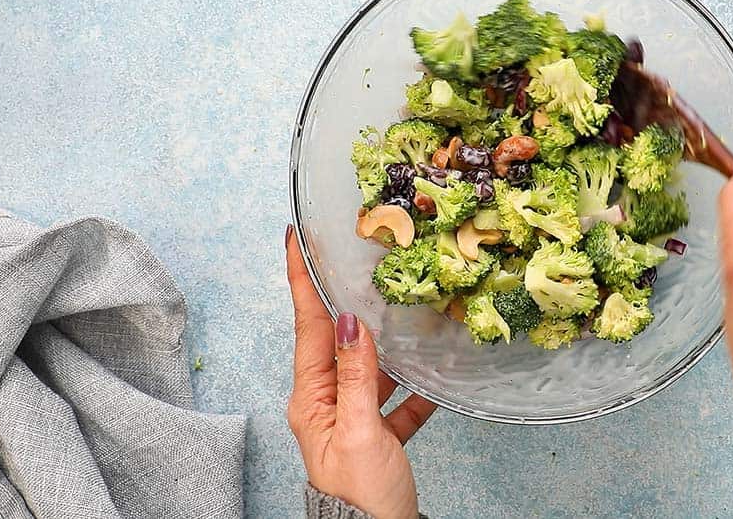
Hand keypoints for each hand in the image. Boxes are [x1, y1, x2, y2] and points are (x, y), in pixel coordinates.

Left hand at [285, 226, 436, 518]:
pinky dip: (416, 384)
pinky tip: (438, 371)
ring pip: (370, 366)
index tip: (295, 240)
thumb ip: (357, 376)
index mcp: (312, 399)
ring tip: (401, 305)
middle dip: (343, 298)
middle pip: (336, 339)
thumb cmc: (361, 495)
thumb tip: (349, 323)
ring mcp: (353, 418)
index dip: (301, 280)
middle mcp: (327, 403)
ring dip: (386, 339)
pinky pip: (397, 399)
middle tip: (350, 259)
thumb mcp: (359, 431)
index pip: (308, 326)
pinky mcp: (379, 435)